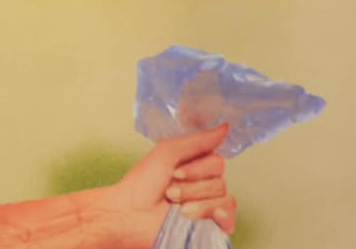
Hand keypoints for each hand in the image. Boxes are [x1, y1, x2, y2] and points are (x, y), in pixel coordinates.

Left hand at [95, 123, 237, 244]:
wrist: (126, 215)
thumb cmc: (140, 185)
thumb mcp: (168, 152)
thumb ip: (199, 140)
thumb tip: (226, 127)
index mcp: (197, 168)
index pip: (218, 163)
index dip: (199, 169)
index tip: (175, 173)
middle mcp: (203, 187)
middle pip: (221, 181)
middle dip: (193, 187)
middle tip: (170, 193)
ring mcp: (205, 208)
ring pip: (223, 198)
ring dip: (199, 203)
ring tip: (178, 209)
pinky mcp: (207, 227)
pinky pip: (229, 217)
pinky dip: (223, 214)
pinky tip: (213, 214)